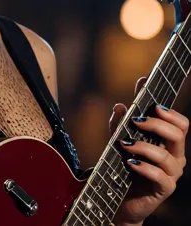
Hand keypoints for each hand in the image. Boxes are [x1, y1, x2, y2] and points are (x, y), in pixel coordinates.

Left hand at [108, 77, 188, 224]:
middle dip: (157, 124)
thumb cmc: (123, 165)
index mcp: (168, 141)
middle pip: (178, 133)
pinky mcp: (164, 189)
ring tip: (126, 144)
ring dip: (145, 147)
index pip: (180, 122)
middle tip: (136, 120)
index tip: (153, 101)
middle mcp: (174, 155)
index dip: (169, 110)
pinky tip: (131, 163)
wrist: (120, 198)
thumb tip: (120, 106)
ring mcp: (171, 173)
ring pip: (167, 155)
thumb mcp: (118, 139)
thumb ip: (119, 123)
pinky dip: (144, 167)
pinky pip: (160, 176)